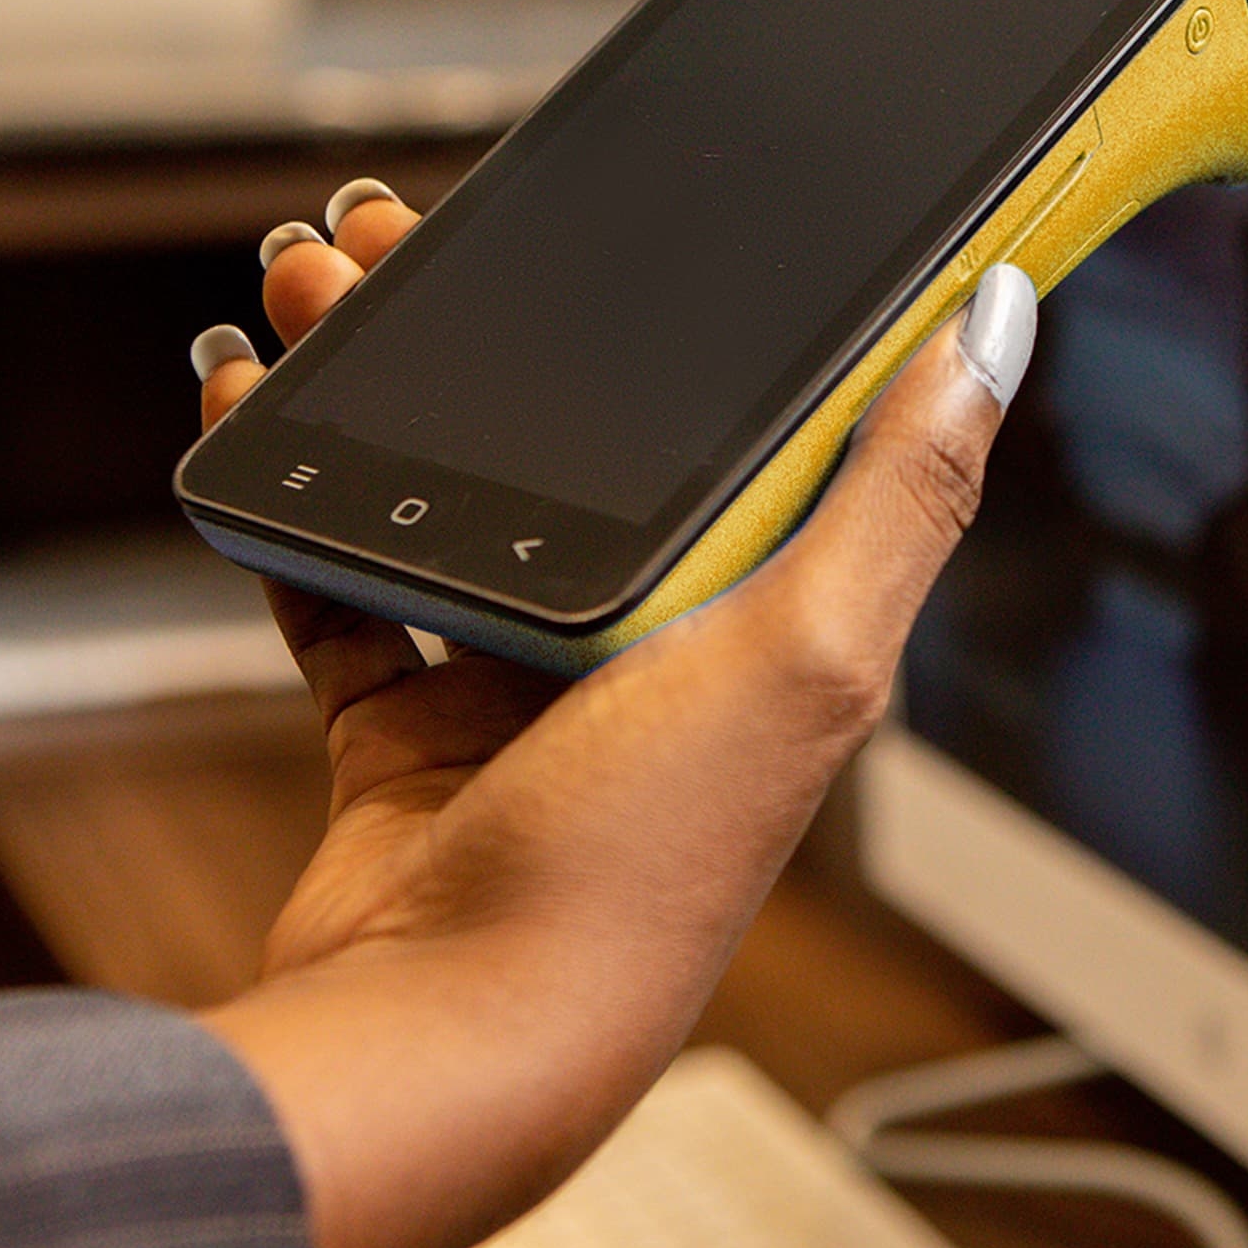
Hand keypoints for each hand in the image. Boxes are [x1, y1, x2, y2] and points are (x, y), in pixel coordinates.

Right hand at [194, 181, 1036, 1247]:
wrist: (444, 1037)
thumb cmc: (636, 868)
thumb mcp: (807, 653)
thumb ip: (900, 489)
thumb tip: (994, 322)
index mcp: (765, 620)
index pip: (731, 422)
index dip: (673, 309)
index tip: (595, 210)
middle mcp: (654, 651)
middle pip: (569, 445)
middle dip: (477, 327)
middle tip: (386, 233)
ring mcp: (524, 693)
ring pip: (446, 497)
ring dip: (373, 391)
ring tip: (301, 290)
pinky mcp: (412, 735)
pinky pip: (345, 588)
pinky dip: (297, 508)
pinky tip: (253, 414)